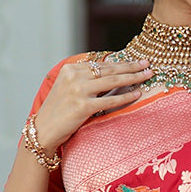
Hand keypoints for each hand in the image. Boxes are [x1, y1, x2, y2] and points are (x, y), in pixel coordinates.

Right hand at [34, 56, 153, 152]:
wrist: (43, 131)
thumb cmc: (58, 113)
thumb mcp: (67, 89)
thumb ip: (84, 80)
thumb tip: (109, 75)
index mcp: (70, 69)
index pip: (100, 64)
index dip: (119, 62)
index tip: (135, 61)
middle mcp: (74, 76)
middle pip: (109, 69)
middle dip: (131, 66)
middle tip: (147, 64)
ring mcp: (78, 91)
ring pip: (112, 81)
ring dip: (133, 77)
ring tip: (147, 75)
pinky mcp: (83, 106)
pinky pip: (110, 101)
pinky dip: (125, 97)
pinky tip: (138, 93)